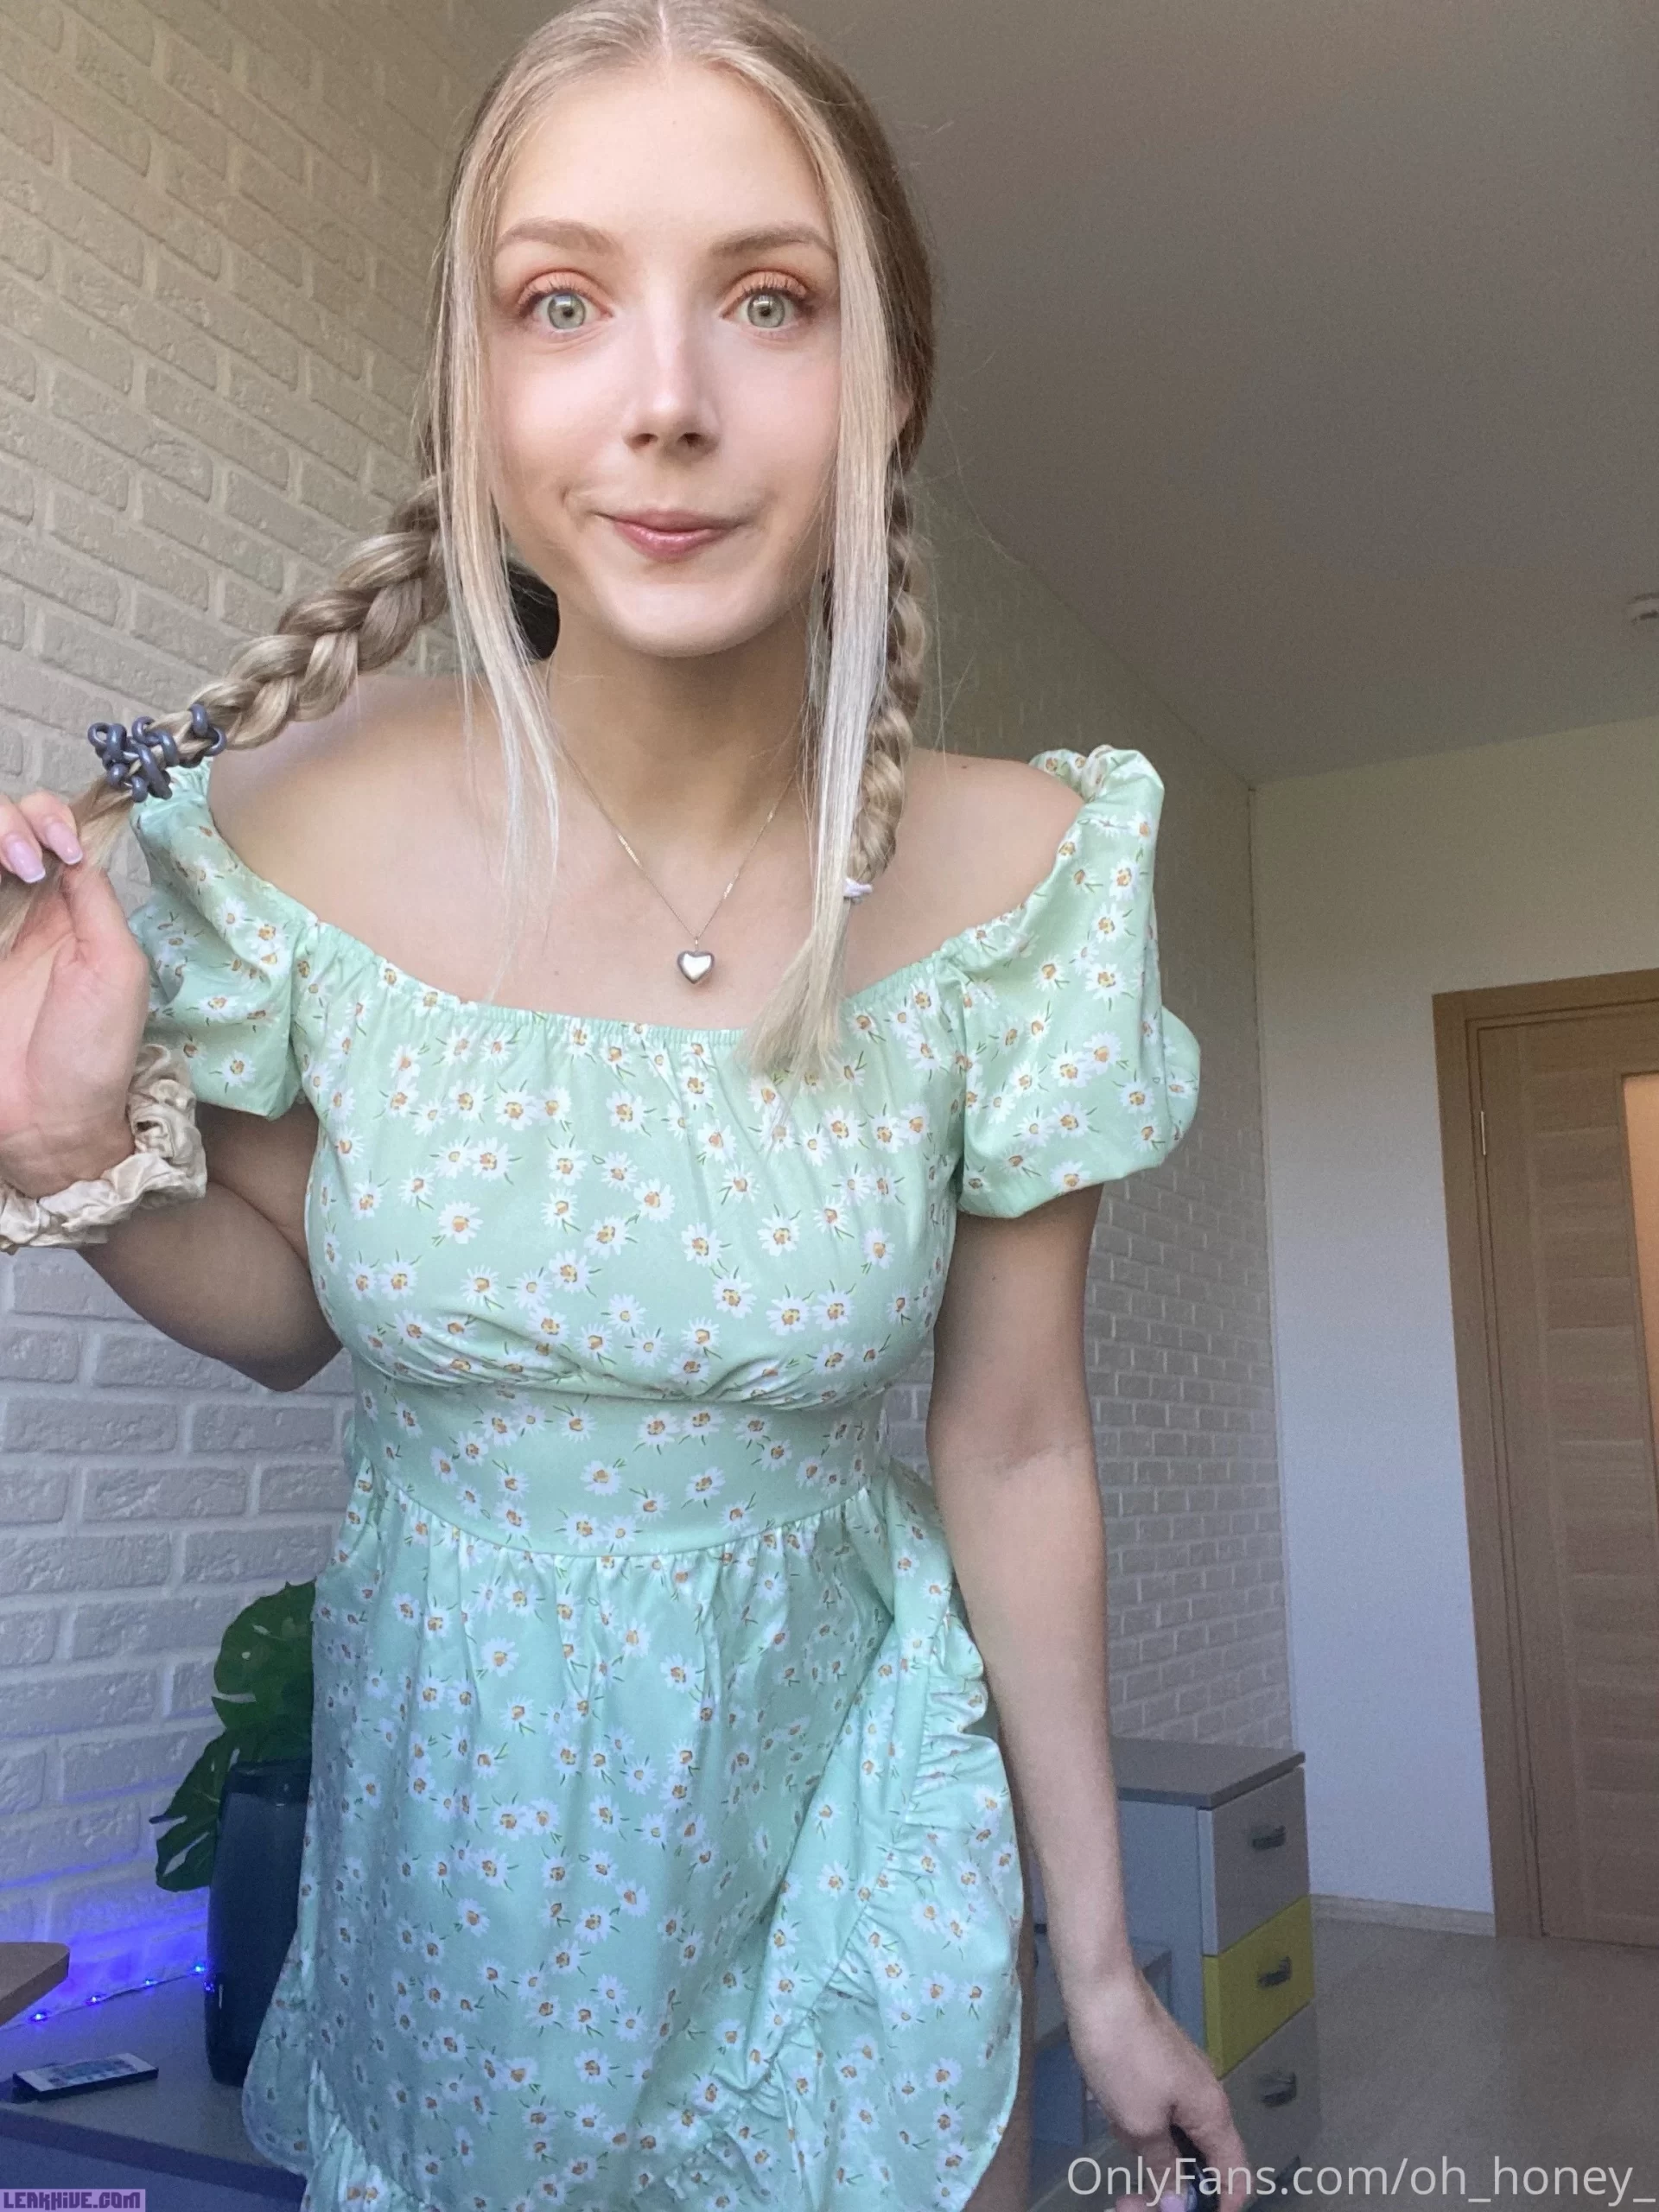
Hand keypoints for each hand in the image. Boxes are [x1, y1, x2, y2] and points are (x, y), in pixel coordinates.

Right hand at [0, 788, 149, 1194]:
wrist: (48, 1119)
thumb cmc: (93, 1051)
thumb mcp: (116, 967)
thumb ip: (95, 901)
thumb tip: (75, 843)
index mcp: (74, 908)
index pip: (57, 831)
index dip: (55, 820)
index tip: (62, 848)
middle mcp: (24, 907)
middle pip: (6, 826)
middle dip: (12, 821)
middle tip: (27, 860)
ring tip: (11, 864)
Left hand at [1063, 1963, 1254, 2211]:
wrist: (1100, 1988)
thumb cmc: (1123, 2055)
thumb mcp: (1140, 2124)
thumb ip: (1164, 2167)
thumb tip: (1178, 2202)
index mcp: (1212, 2114)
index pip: (1236, 2175)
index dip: (1220, 2205)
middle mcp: (1207, 2097)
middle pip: (1201, 2160)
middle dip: (1168, 2183)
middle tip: (1128, 2198)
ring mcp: (1184, 2079)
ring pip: (1173, 2137)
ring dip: (1145, 2147)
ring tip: (1114, 2122)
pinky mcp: (1160, 2067)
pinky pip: (1156, 2112)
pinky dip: (1136, 2121)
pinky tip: (1110, 2105)